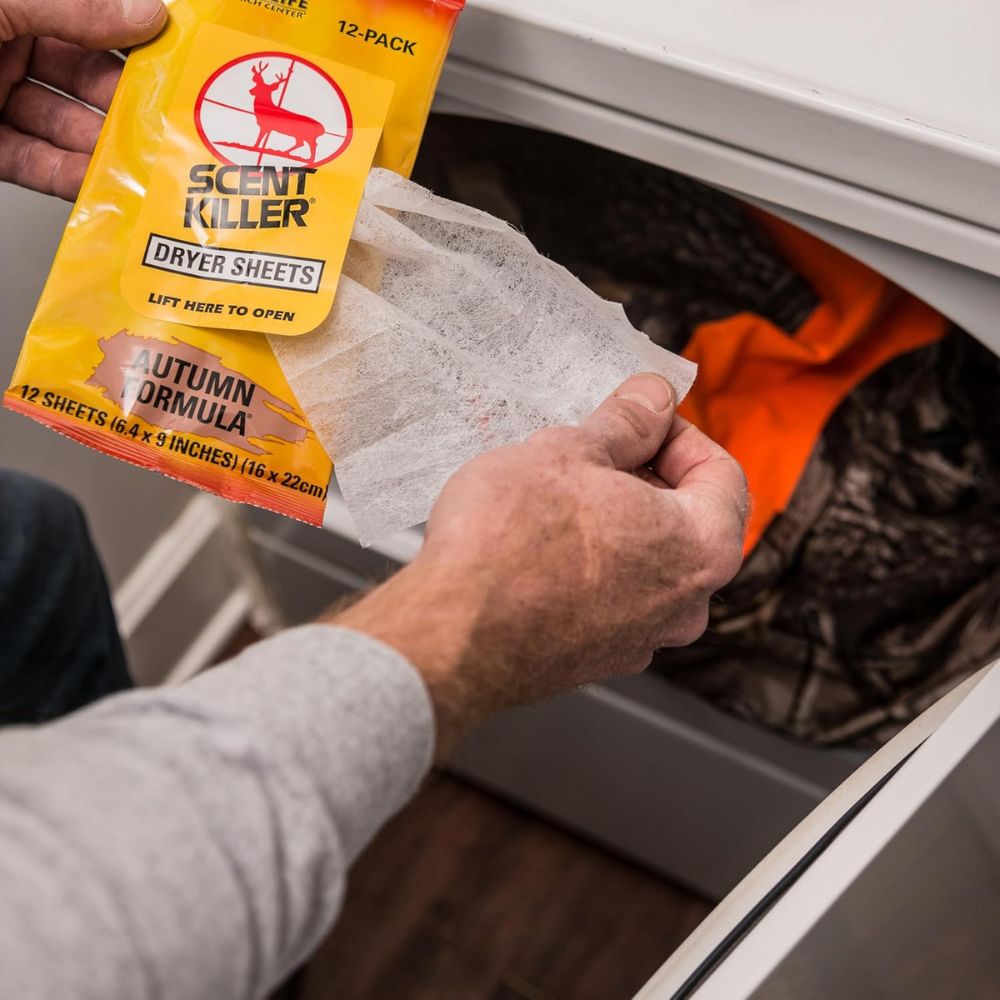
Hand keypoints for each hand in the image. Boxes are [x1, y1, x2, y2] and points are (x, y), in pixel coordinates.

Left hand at [0, 0, 165, 199]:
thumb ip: (71, 5)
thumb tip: (144, 13)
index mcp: (11, 5)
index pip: (85, 22)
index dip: (131, 40)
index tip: (175, 58)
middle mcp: (1, 49)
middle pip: (84, 80)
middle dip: (127, 103)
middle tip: (169, 120)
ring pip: (66, 127)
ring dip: (107, 146)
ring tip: (147, 158)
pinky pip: (38, 165)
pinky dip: (72, 177)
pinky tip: (103, 180)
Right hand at [334, 373, 748, 754]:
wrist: (452, 633)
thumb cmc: (510, 545)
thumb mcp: (571, 452)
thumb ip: (627, 422)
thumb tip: (652, 401)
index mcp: (702, 549)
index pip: (722, 474)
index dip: (678, 434)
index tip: (639, 420)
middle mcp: (684, 605)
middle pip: (684, 521)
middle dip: (641, 477)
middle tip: (592, 451)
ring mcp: (640, 639)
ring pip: (644, 561)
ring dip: (612, 522)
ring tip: (556, 496)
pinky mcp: (595, 659)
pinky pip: (609, 596)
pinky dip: (588, 565)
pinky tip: (539, 544)